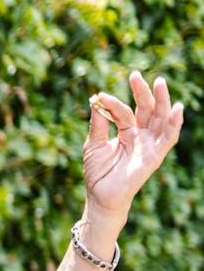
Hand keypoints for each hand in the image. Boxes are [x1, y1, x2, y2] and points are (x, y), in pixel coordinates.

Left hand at [84, 71, 183, 220]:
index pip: (124, 111)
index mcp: (126, 131)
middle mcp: (140, 135)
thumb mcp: (93, 144)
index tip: (99, 95)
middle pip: (146, 109)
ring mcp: (149, 144)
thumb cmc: (97, 172)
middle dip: (143, 92)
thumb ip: (98, 123)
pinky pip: (168, 138)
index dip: (113, 102)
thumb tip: (97, 99)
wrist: (100, 195)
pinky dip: (173, 124)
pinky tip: (176, 109)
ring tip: (160, 83)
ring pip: (160, 118)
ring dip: (162, 101)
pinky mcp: (155, 156)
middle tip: (135, 75)